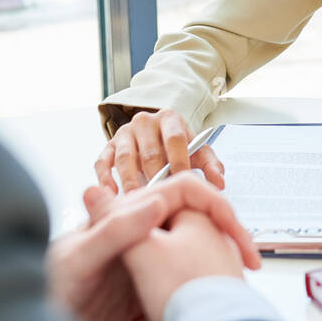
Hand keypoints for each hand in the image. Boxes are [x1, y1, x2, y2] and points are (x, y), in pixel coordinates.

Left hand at [47, 173, 260, 320]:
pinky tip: (217, 290)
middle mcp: (141, 226)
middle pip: (199, 215)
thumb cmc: (50, 288)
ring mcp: (149, 252)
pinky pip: (188, 270)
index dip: (215, 205)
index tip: (236, 230)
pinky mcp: (150, 278)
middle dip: (231, 231)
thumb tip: (155, 201)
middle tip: (250, 258)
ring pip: (198, 241)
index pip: (184, 192)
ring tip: (242, 275)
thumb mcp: (80, 259)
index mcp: (128, 212)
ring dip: (224, 253)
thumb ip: (112, 229)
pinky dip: (209, 277)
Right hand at [94, 108, 225, 192]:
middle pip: (150, 151)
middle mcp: (145, 121)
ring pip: (125, 157)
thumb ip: (211, 165)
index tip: (181, 184)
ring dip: (131, 181)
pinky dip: (105, 178)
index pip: (175, 139)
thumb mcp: (197, 152)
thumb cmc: (179, 148)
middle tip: (159, 198)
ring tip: (137, 201)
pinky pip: (102, 162)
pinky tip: (111, 194)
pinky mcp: (108, 146)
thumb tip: (219, 183)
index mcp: (170, 119)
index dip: (179, 162)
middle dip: (156, 177)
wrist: (156, 136)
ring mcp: (124, 133)